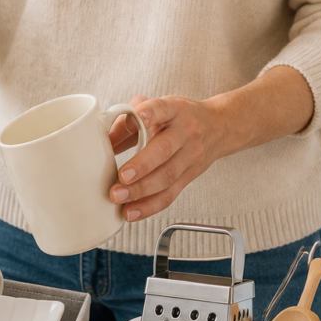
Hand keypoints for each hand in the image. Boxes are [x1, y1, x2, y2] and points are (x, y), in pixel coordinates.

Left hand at [102, 66, 314, 221]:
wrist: (219, 127)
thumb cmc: (180, 118)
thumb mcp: (157, 109)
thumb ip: (128, 122)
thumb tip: (101, 140)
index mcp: (174, 110)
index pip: (163, 108)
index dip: (151, 112)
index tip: (140, 115)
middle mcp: (185, 132)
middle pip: (164, 150)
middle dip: (141, 166)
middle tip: (121, 177)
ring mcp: (189, 156)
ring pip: (167, 176)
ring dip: (141, 190)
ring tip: (119, 197)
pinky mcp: (189, 177)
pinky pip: (170, 194)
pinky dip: (149, 206)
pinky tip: (131, 211)